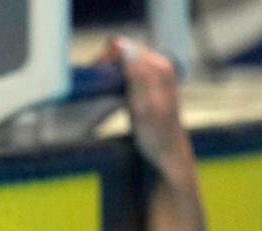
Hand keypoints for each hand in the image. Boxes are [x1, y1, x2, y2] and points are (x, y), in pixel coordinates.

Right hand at [100, 37, 192, 178]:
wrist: (168, 153)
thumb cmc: (156, 135)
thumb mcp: (144, 106)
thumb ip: (136, 75)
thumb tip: (124, 47)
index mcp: (159, 67)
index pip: (125, 46)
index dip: (106, 57)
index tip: (93, 74)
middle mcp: (159, 65)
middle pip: (124, 50)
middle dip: (106, 62)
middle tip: (93, 83)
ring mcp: (154, 74)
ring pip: (124, 60)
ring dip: (108, 70)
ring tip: (99, 87)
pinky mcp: (148, 84)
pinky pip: (127, 71)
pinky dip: (114, 77)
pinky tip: (109, 91)